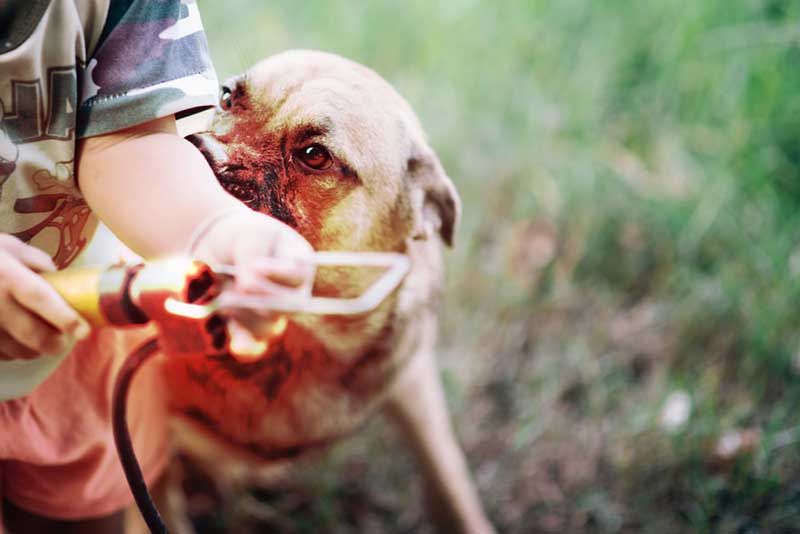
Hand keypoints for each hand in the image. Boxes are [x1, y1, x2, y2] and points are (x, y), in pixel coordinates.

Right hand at [0, 234, 89, 359]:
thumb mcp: (8, 246)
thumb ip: (37, 261)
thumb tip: (61, 280)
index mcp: (6, 274)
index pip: (39, 298)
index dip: (64, 317)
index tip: (83, 331)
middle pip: (31, 333)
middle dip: (53, 343)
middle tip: (63, 342)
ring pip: (15, 349)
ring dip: (33, 350)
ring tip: (40, 341)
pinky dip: (11, 352)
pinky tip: (15, 342)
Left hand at [190, 209, 314, 360]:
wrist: (210, 249)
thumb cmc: (237, 237)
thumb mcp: (247, 235)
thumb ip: (252, 257)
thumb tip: (248, 289)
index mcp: (299, 264)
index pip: (300, 274)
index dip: (280, 273)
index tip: (257, 264)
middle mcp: (291, 292)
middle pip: (290, 306)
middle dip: (262, 298)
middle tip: (237, 285)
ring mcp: (272, 315)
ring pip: (270, 328)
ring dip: (243, 313)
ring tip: (222, 295)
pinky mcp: (249, 331)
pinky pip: (254, 348)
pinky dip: (244, 346)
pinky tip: (235, 342)